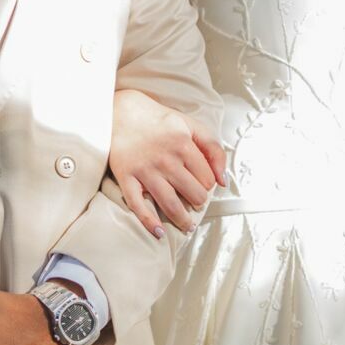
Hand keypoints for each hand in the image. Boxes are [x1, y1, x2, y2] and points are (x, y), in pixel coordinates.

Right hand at [108, 89, 224, 235]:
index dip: (207, 184)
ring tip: (187, 226)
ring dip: (182, 220)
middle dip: (197, 201)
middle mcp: (166, 160)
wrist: (121, 112)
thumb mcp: (190, 125)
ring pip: (170, 204)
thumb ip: (213, 149)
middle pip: (193, 195)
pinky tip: (158, 232)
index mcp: (183, 145)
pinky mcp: (126, 177)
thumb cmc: (158, 120)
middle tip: (194, 201)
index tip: (200, 183)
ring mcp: (145, 170)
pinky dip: (149, 222)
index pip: (207, 180)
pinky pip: (138, 205)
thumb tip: (223, 180)